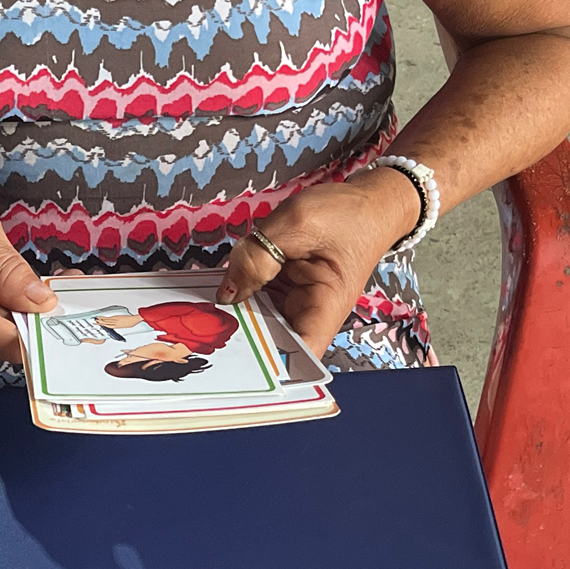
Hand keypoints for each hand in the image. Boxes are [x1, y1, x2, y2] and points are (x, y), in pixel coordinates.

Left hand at [217, 168, 421, 358]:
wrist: (368, 202)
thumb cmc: (348, 214)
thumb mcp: (297, 224)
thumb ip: (257, 256)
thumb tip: (226, 293)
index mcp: (324, 308)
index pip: (298, 356)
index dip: (267, 367)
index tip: (235, 364)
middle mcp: (309, 313)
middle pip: (269, 341)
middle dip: (238, 338)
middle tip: (202, 334)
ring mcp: (294, 301)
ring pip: (257, 319)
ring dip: (233, 315)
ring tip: (201, 315)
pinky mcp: (283, 287)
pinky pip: (256, 297)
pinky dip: (238, 293)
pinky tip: (215, 290)